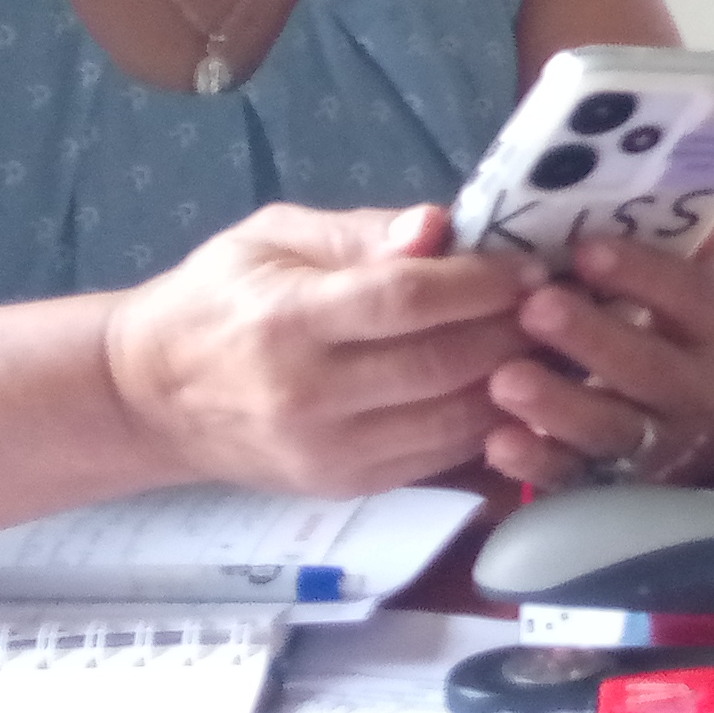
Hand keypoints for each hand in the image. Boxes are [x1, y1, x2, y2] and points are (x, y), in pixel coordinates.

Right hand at [104, 203, 538, 493]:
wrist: (151, 398)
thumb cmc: (218, 300)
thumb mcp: (272, 240)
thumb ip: (361, 232)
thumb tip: (441, 225)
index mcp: (287, 322)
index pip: (406, 301)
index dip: (481, 282)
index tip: (529, 263)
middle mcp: (309, 396)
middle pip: (443, 365)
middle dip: (515, 331)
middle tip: (562, 302)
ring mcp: (330, 452)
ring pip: (456, 420)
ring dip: (518, 381)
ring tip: (555, 343)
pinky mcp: (348, 486)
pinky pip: (443, 457)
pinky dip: (491, 423)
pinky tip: (517, 387)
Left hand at [485, 230, 713, 490]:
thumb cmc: (712, 306)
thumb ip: (702, 206)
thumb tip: (671, 142)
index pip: (691, 295)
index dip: (641, 274)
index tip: (585, 249)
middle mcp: (708, 388)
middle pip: (650, 369)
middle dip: (592, 340)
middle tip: (535, 308)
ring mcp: (666, 440)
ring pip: (615, 429)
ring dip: (559, 407)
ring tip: (504, 380)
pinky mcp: (624, 478)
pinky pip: (581, 478)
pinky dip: (540, 465)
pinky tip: (498, 442)